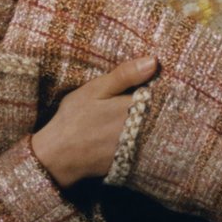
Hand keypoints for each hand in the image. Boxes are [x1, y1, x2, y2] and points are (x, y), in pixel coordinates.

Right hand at [29, 54, 158, 188]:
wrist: (59, 158)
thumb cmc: (74, 120)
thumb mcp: (95, 90)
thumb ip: (125, 75)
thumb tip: (153, 61)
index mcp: (136, 106)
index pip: (162, 92)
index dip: (162, 84)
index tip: (162, 77)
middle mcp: (143, 127)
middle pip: (161, 111)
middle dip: (159, 102)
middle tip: (154, 96)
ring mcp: (140, 146)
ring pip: (155, 128)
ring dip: (154, 120)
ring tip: (141, 114)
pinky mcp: (134, 160)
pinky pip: (147, 144)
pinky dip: (145, 137)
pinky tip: (131, 132)